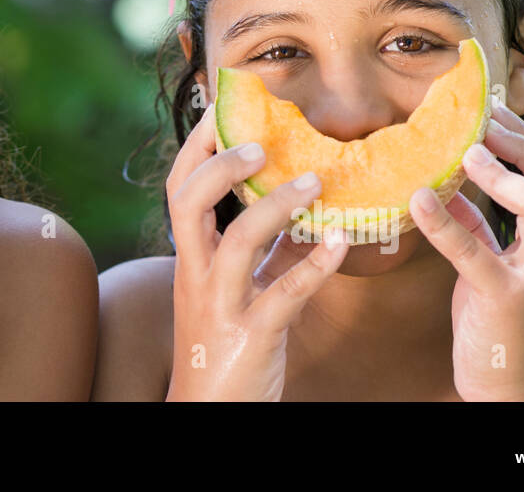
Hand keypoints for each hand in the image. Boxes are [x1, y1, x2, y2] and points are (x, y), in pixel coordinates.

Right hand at [165, 107, 348, 401]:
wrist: (208, 415)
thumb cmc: (225, 350)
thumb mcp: (236, 292)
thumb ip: (262, 253)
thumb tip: (301, 212)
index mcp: (190, 258)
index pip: (180, 188)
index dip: (198, 146)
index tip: (222, 108)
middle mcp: (195, 274)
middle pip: (187, 202)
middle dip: (220, 165)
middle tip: (261, 142)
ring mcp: (220, 305)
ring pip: (237, 242)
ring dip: (276, 205)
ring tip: (316, 182)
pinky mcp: (250, 336)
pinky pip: (282, 294)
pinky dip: (315, 265)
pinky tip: (343, 242)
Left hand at [409, 96, 523, 401]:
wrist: (513, 389)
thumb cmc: (502, 323)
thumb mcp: (493, 265)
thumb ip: (479, 226)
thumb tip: (449, 186)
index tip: (492, 113)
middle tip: (483, 124)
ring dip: (503, 173)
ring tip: (465, 153)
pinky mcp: (503, 300)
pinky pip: (475, 253)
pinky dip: (445, 222)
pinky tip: (418, 200)